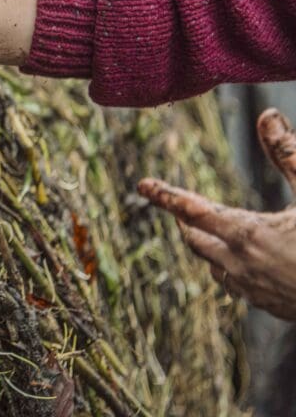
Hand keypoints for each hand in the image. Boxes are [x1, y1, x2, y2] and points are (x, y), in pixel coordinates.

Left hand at [139, 108, 295, 321]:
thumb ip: (288, 154)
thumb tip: (267, 116)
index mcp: (247, 234)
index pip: (191, 210)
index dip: (165, 195)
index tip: (142, 184)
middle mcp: (242, 265)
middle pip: (196, 240)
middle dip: (186, 221)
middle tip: (179, 207)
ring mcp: (254, 291)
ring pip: (214, 265)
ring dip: (207, 246)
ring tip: (206, 231)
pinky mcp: (271, 307)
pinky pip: (236, 285)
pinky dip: (230, 268)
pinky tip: (242, 262)